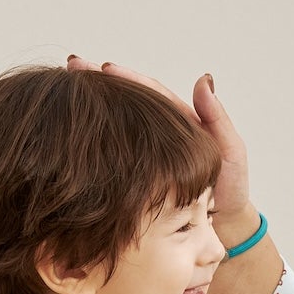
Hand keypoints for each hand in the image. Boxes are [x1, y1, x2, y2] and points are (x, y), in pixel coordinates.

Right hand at [66, 56, 251, 222]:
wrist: (224, 227)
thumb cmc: (231, 188)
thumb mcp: (229, 151)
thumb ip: (217, 119)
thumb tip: (203, 79)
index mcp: (176, 122)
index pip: (147, 93)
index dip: (126, 78)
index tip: (104, 68)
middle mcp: (155, 135)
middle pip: (123, 103)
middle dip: (97, 83)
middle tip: (72, 65)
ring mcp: (142, 156)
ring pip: (113, 127)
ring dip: (89, 108)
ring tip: (63, 88)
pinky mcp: (133, 179)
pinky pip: (111, 158)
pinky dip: (91, 143)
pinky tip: (68, 135)